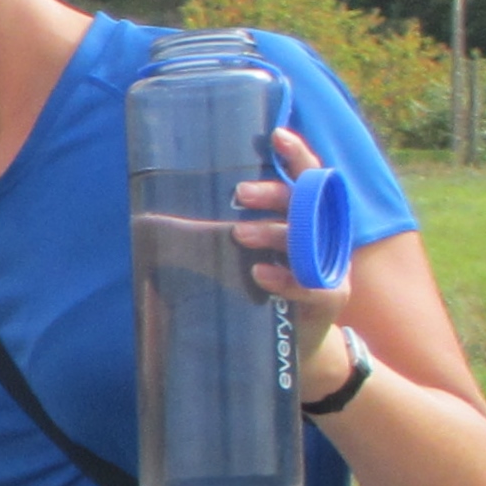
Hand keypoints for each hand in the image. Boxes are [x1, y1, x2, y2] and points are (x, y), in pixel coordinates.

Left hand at [234, 129, 356, 373]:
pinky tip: (259, 275)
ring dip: (273, 233)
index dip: (297, 156)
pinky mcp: (331, 299)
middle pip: (308, 204)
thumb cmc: (268, 294)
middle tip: (239, 194)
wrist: (298, 350)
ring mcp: (332, 267)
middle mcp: (326, 238)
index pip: (310, 180)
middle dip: (275, 195)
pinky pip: (312, 285)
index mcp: (311, 221)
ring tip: (238, 234)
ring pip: (308, 240)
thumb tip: (154, 221)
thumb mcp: (252, 258)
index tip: (276, 135)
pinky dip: (284, 278)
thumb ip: (227, 235)